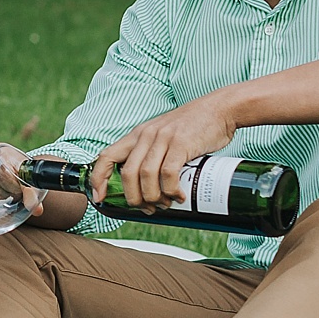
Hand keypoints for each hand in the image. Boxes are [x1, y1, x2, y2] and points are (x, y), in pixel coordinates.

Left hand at [87, 92, 239, 213]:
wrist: (220, 109)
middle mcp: (146, 135)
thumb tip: (146, 188)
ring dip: (153, 197)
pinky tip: (178, 196)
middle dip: (133, 198)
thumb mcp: (164, 136)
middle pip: (127, 173)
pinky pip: (168, 173)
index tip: (99, 198)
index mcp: (137, 135)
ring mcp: (163, 138)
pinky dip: (171, 190)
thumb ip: (152, 154)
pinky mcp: (181, 144)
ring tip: (164, 204)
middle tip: (147, 208)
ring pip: (146, 176)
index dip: (98, 179)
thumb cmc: (193, 128)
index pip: (106, 156)